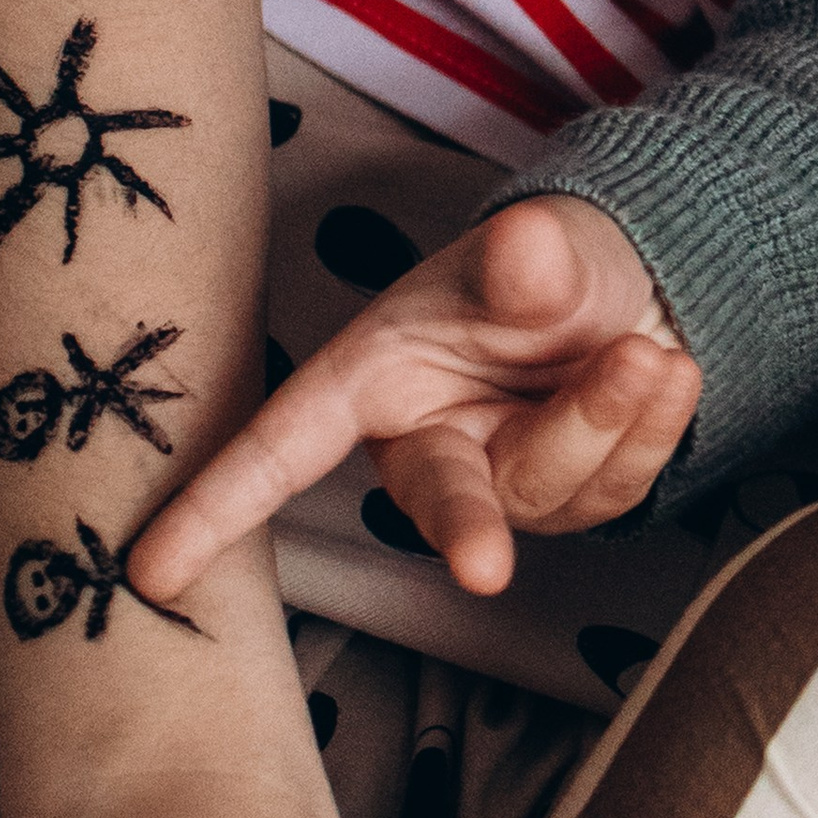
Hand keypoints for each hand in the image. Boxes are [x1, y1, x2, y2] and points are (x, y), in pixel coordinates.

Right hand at [127, 193, 700, 601]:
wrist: (631, 289)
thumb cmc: (547, 266)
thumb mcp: (539, 251)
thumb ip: (530, 263)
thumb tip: (530, 246)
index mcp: (375, 378)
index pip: (282, 448)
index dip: (216, 504)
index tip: (151, 571)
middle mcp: (428, 443)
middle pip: (439, 504)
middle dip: (467, 532)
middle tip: (486, 572)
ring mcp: (499, 485)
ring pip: (549, 492)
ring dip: (610, 420)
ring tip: (647, 350)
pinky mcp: (567, 506)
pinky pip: (617, 491)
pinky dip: (654, 427)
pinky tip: (666, 371)